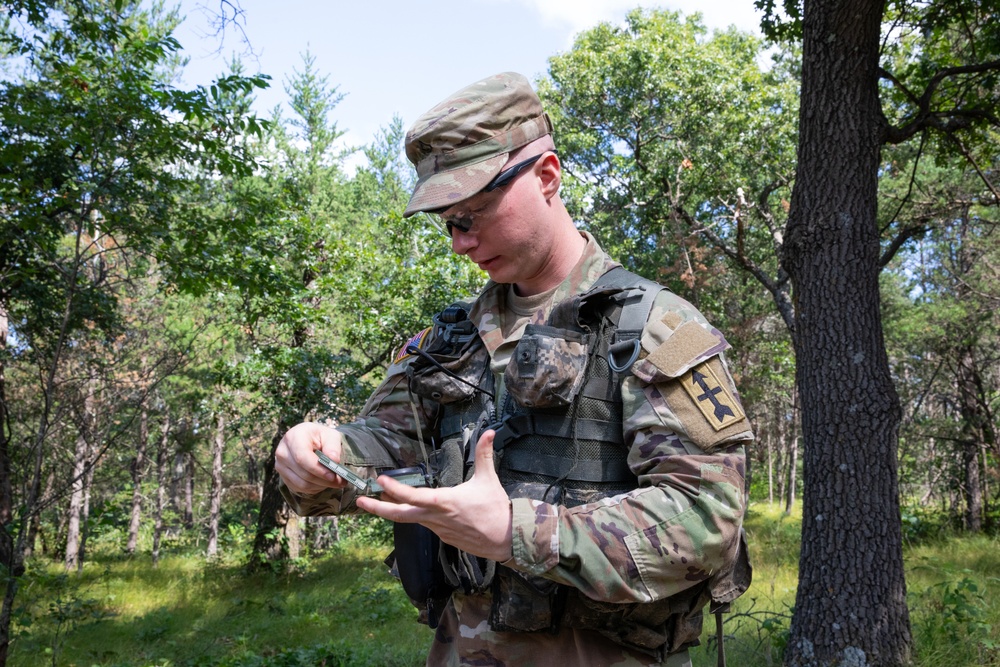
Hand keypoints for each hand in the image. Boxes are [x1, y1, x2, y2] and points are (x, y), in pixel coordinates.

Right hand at [275, 422, 348, 494]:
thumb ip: (333, 447)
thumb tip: (333, 461)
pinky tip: (323, 482)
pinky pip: (300, 488)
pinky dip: (314, 488)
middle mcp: (283, 451)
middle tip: (340, 481)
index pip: (302, 457)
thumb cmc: (320, 437)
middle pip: (303, 473)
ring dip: (321, 486)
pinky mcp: (283, 476)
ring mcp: (280, 465)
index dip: (318, 469)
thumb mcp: (330, 436)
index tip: (333, 475)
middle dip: (323, 480)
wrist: (309, 440)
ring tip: (335, 482)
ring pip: (302, 484)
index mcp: (293, 437)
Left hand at [356, 430, 512, 562]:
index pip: (413, 497)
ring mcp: (438, 529)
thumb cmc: (496, 509)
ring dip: (392, 510)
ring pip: (409, 520)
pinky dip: (411, 516)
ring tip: (378, 500)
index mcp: (445, 502)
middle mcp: (437, 518)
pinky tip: (408, 508)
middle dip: (378, 508)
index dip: (395, 489)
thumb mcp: (488, 479)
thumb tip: (489, 432)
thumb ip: (484, 454)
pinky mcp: (442, 536)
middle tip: (360, 502)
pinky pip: (422, 524)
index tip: (380, 480)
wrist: (506, 539)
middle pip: (400, 516)